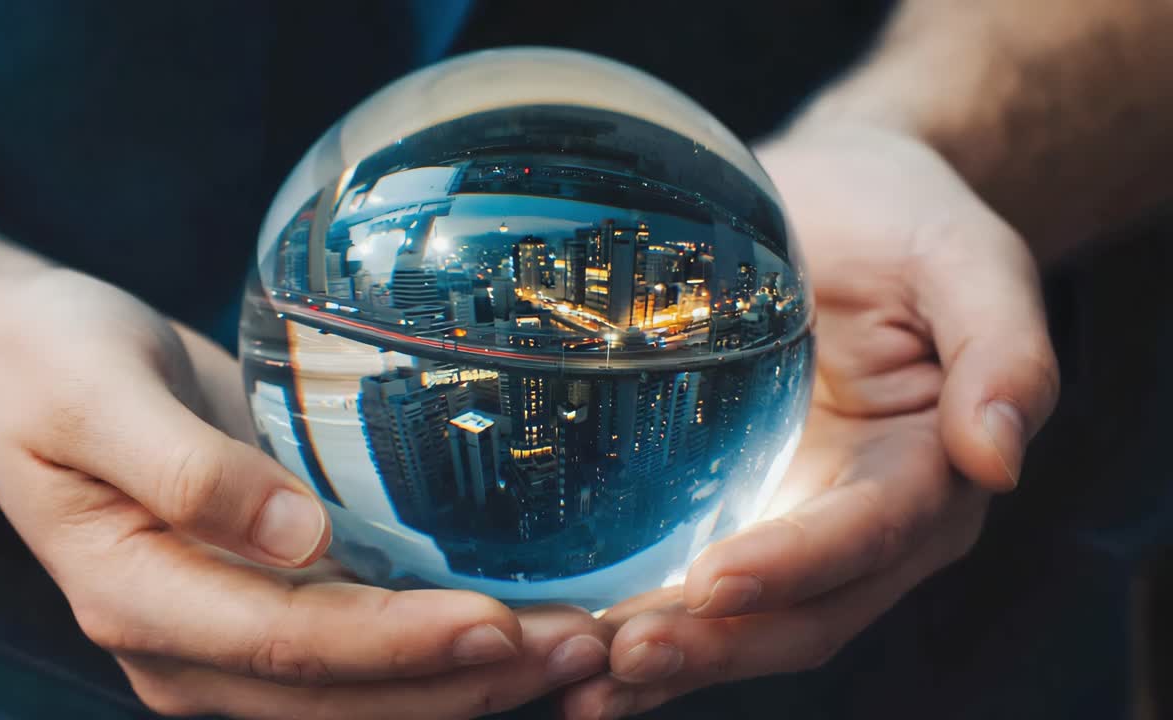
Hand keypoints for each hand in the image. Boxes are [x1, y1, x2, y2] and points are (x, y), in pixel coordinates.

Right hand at [0, 236, 608, 718]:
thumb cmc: (52, 366)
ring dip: (474, 678)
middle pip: (345, 695)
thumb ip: (185, 471)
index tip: (501, 623)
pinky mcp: (266, 603)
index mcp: (140, 597)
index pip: (289, 646)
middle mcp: (190, 642)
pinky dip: (444, 652)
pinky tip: (522, 621)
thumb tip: (292, 537)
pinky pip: (363, 654)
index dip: (400, 646)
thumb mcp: (96, 396)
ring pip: (365, 694)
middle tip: (588, 644)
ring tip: (582, 642)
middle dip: (469, 678)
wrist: (26, 368)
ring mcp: (229, 635)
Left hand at [559, 125, 1059, 717]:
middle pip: (803, 610)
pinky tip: (570, 643)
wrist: (842, 201)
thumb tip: (999, 456)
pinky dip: (639, 616)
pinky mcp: (732, 504)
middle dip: (718, 643)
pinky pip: (690, 578)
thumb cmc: (907, 222)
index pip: (867, 536)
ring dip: (671, 657)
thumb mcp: (967, 260)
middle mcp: (864, 520)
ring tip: (582, 681)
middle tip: (625, 657)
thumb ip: (1004, 350)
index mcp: (931, 472)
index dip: (797, 566)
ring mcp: (792, 519)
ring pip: (743, 617)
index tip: (714, 580)